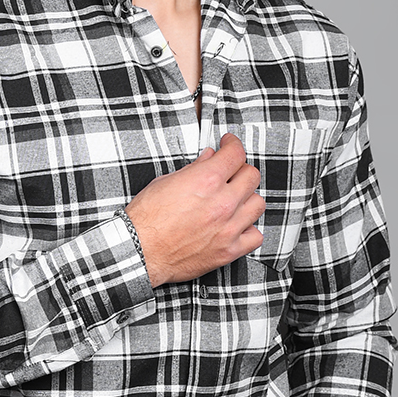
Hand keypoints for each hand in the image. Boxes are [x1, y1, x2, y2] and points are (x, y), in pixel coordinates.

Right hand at [125, 134, 263, 286]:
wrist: (139, 251)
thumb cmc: (146, 220)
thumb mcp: (165, 183)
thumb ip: (193, 169)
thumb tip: (208, 158)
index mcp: (206, 181)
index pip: (235, 154)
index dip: (232, 145)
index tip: (229, 145)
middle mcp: (222, 203)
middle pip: (251, 176)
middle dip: (240, 169)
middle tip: (231, 171)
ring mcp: (228, 227)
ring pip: (258, 204)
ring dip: (247, 198)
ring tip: (236, 199)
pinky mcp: (228, 250)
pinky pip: (256, 235)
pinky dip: (249, 229)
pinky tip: (238, 225)